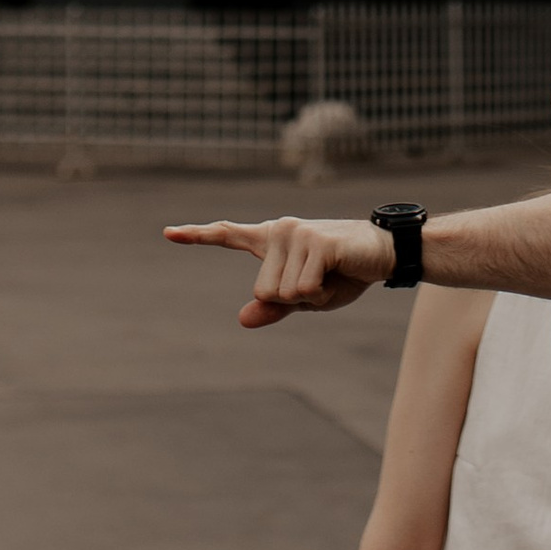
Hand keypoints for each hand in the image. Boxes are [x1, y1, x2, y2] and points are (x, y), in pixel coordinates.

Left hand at [164, 215, 396, 324]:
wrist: (383, 255)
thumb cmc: (343, 274)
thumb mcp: (306, 298)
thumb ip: (274, 307)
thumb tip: (242, 319)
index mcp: (272, 240)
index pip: (229, 234)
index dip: (196, 235)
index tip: (167, 232)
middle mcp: (279, 230)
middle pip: (263, 291)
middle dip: (292, 300)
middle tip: (321, 280)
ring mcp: (296, 233)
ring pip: (281, 294)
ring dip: (310, 297)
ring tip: (330, 275)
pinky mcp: (315, 242)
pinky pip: (302, 290)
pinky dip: (321, 295)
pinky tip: (337, 274)